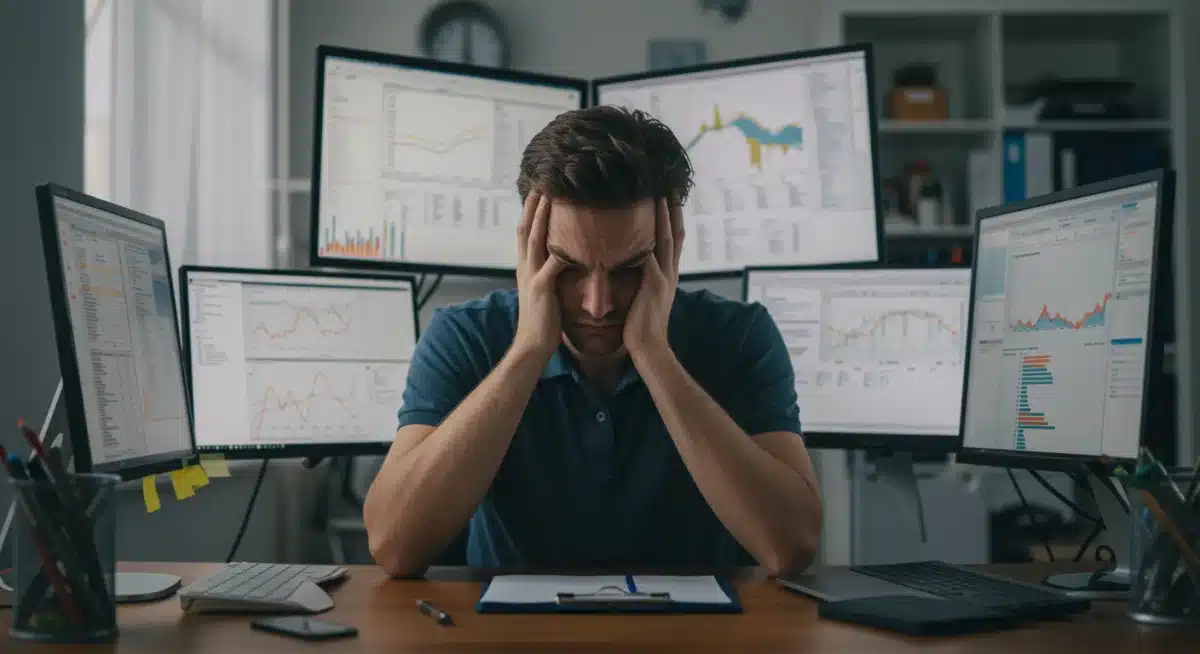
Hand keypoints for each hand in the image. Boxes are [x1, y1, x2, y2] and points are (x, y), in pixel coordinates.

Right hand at [513, 191, 565, 359]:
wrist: (533, 344)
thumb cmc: (543, 320)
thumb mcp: (545, 291)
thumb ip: (550, 272)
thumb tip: (563, 258)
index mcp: (526, 267)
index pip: (526, 233)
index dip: (531, 212)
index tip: (538, 193)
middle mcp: (525, 267)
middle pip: (526, 229)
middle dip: (532, 206)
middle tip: (539, 184)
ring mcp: (532, 276)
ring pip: (534, 240)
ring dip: (540, 218)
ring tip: (548, 198)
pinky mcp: (542, 288)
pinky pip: (551, 265)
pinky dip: (559, 252)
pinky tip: (569, 239)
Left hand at [624, 197, 683, 360]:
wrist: (649, 348)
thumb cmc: (642, 327)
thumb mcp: (646, 298)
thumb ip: (645, 281)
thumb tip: (636, 267)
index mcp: (668, 275)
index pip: (672, 240)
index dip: (672, 219)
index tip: (669, 198)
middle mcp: (669, 273)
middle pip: (674, 234)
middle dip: (673, 210)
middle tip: (670, 187)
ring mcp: (663, 277)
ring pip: (665, 239)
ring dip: (664, 216)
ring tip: (660, 194)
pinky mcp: (653, 284)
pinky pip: (650, 256)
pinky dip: (647, 239)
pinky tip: (642, 224)